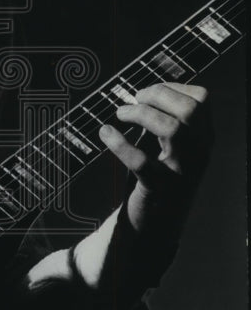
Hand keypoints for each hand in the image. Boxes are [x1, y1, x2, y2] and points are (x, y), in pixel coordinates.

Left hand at [98, 82, 212, 235]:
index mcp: (203, 138)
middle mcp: (199, 153)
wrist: (157, 223)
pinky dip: (120, 144)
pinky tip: (105, 133)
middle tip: (134, 100)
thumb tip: (141, 91)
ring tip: (119, 114)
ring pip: (172, 130)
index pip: (201, 99)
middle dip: (157, 95)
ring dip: (141, 114)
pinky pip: (142, 163)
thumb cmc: (160, 175)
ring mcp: (181, 172)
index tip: (146, 92)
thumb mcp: (170, 145)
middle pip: (189, 109)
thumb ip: (164, 119)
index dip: (172, 87)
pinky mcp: (159, 189)